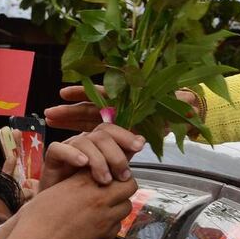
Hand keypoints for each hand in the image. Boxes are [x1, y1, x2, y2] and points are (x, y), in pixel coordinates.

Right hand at [0, 171, 135, 238]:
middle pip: (129, 186)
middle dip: (124, 186)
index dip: (113, 172)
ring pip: (126, 207)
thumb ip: (75, 183)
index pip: (113, 168)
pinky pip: (117, 226)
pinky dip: (111, 224)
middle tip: (114, 190)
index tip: (109, 175)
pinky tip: (96, 226)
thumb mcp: (53, 192)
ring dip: (119, 205)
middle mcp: (98, 200)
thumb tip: (87, 177)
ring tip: (105, 209)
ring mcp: (104, 221)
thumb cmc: (35, 223)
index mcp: (83, 185)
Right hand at [39, 123, 143, 189]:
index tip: (140, 146)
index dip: (127, 136)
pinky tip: (83, 164)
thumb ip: (120, 160)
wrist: (57, 215)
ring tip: (105, 180)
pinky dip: (72, 154)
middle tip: (123, 175)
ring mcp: (67, 148)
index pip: (113, 131)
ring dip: (98, 159)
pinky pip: (59, 149)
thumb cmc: (84, 197)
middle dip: (115, 153)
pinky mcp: (51, 159)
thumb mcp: (106, 178)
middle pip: (102, 135)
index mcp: (98, 145)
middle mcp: (84, 143)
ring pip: (84, 141)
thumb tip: (140, 143)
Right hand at [44, 85, 200, 131]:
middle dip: (69, 111)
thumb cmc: (170, 117)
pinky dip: (77, 141)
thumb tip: (191, 99)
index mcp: (126, 102)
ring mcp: (109, 126)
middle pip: (88, 109)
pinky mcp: (107, 141)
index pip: (101, 94)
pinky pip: (90, 139)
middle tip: (49, 113)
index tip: (64, 93)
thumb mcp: (174, 110)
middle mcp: (115, 112)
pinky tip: (66, 145)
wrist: (169, 130)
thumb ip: (180, 103)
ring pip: (85, 123)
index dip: (83, 93)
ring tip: (48, 123)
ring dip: (67, 122)